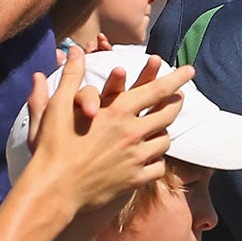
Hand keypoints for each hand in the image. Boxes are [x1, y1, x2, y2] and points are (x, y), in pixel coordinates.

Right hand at [19, 46, 191, 212]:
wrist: (54, 190)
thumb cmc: (52, 147)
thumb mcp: (58, 106)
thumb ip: (71, 76)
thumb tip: (73, 50)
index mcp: (118, 111)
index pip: (157, 89)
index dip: (176, 78)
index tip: (189, 71)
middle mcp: (132, 133)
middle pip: (168, 113)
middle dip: (177, 103)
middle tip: (180, 97)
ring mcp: (136, 157)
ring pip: (166, 140)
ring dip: (165, 132)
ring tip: (164, 128)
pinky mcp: (135, 179)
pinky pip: (158, 167)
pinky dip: (157, 161)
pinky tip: (152, 158)